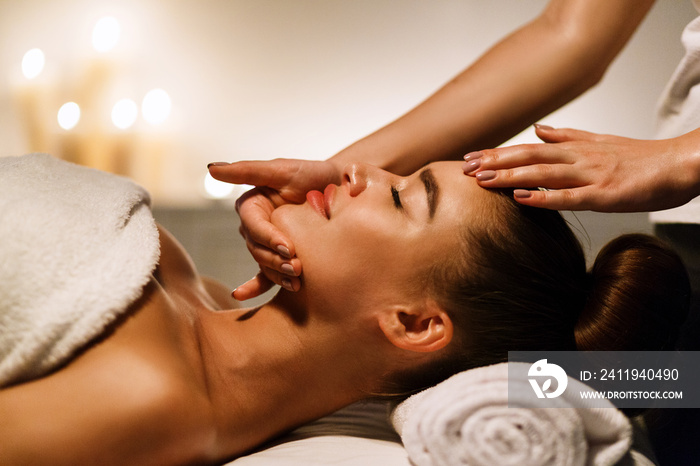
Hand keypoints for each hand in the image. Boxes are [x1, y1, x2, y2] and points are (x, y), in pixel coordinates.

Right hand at [208, 159, 340, 299]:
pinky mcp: (279, 257)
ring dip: (277, 274)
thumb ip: (247, 170)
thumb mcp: (282, 169)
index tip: (288, 247)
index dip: (268, 238)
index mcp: (252, 206)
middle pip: (257, 248)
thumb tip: (211, 169)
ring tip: (296, 282)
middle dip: (275, 260)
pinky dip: (254, 287)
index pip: (254, 225)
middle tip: (297, 267)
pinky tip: (241, 295)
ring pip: (263, 264)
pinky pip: (263, 276)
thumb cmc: (312, 174)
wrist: (339, 190)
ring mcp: (267, 244)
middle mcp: (255, 226)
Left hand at [463, 125, 699, 211]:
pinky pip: (569, 197)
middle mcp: (579, 158)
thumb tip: (540, 129)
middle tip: (465, 168)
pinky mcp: (605, 195)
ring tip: (482, 180)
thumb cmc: (642, 159)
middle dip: (495, 162)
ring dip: (510, 177)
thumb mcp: (600, 142)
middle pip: (529, 157)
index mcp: (577, 148)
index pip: (529, 149)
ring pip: (543, 174)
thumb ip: (568, 137)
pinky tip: (521, 199)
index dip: (499, 153)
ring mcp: (591, 175)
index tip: (472, 157)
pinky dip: (543, 198)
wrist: (679, 165)